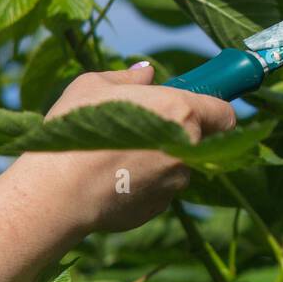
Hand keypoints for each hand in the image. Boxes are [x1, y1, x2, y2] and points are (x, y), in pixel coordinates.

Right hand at [20, 63, 236, 233]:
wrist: (57, 192)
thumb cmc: (76, 130)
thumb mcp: (94, 86)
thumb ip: (129, 78)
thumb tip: (149, 74)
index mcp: (181, 111)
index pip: (224, 113)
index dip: (213, 110)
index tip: (197, 108)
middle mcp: (188, 148)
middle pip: (201, 139)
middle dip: (181, 132)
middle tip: (147, 128)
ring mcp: (176, 182)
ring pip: (178, 166)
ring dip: (159, 159)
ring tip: (116, 156)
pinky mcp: (159, 207)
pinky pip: (159, 189)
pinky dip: (143, 183)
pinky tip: (111, 179)